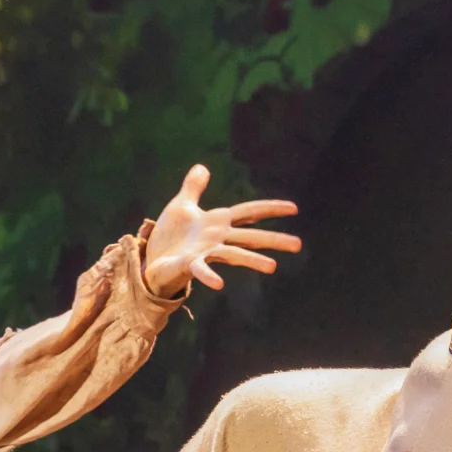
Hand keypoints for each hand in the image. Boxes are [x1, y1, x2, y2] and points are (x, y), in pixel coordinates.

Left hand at [142, 164, 300, 298]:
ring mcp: (205, 253)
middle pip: (250, 237)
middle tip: (298, 244)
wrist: (152, 259)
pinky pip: (201, 270)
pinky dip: (209, 276)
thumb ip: (193, 187)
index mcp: (218, 223)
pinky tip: (219, 284)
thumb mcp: (182, 205)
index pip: (250, 212)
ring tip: (273, 266)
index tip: (294, 208)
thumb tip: (201, 167)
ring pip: (234, 255)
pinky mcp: (189, 265)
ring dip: (253, 260)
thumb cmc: (170, 235)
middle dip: (274, 239)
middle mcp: (217, 239)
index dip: (271, 209)